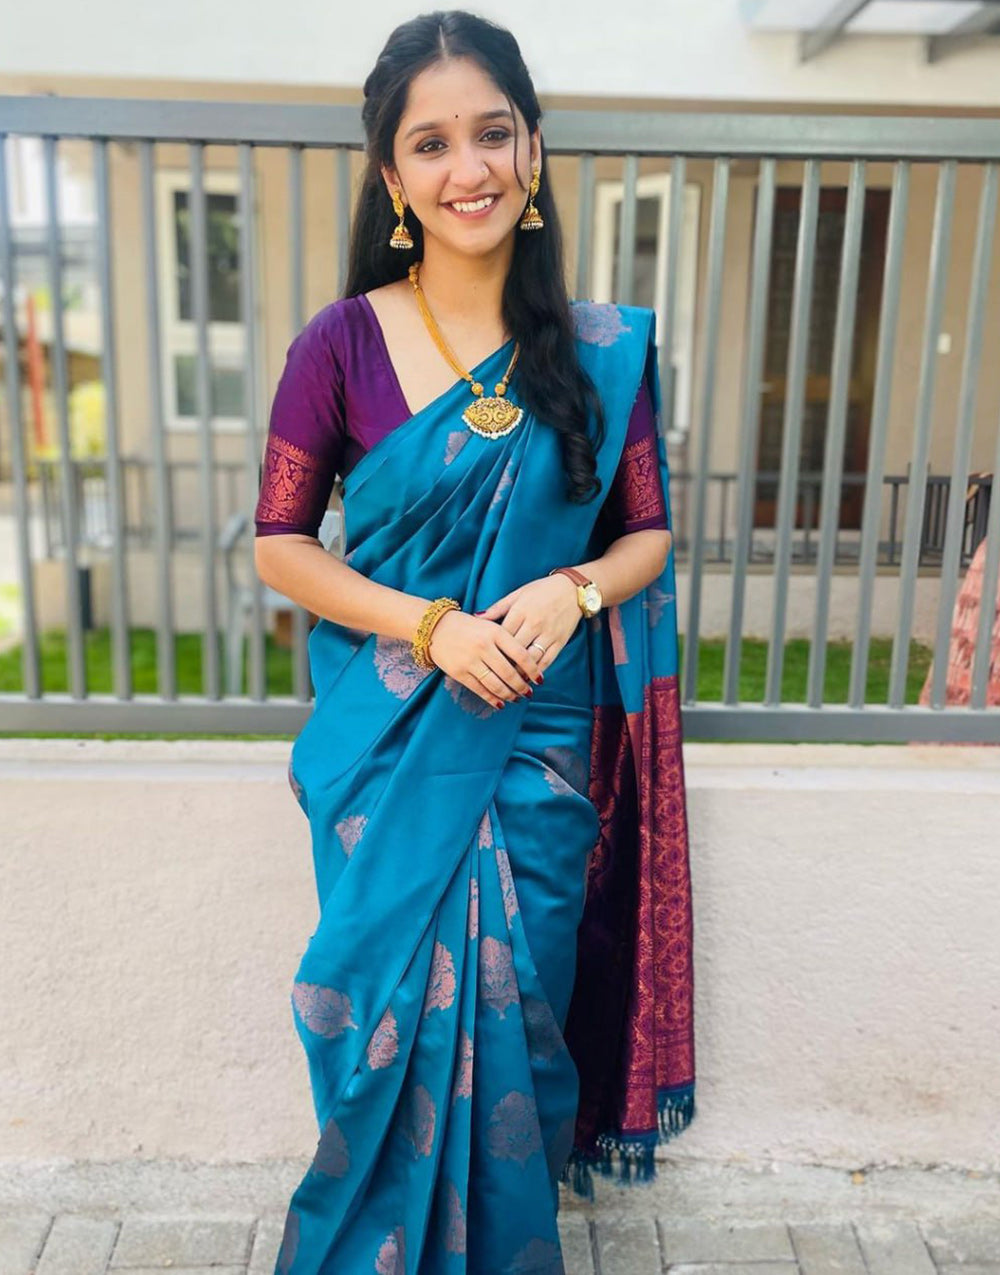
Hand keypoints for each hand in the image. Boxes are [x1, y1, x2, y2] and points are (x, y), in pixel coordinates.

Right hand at [425, 608, 544, 710]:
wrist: (435, 627)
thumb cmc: (468, 626)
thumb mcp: (489, 624)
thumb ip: (507, 639)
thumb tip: (528, 662)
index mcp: (495, 632)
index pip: (521, 655)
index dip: (533, 670)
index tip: (539, 679)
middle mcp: (484, 646)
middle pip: (509, 673)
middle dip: (522, 686)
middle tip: (529, 692)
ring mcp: (470, 660)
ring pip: (496, 684)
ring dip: (509, 694)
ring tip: (517, 698)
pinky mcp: (459, 672)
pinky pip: (480, 690)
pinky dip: (492, 699)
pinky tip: (501, 703)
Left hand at [473, 572, 582, 679]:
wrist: (573, 590)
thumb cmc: (542, 590)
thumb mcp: (517, 594)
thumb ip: (497, 608)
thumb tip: (476, 617)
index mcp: (520, 611)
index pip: (502, 636)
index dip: (492, 649)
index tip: (483, 659)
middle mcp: (534, 624)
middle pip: (514, 650)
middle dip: (503, 664)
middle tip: (493, 675)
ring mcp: (548, 634)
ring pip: (530, 659)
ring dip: (519, 672)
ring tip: (509, 681)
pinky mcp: (560, 642)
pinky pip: (547, 661)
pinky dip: (536, 672)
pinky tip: (528, 678)